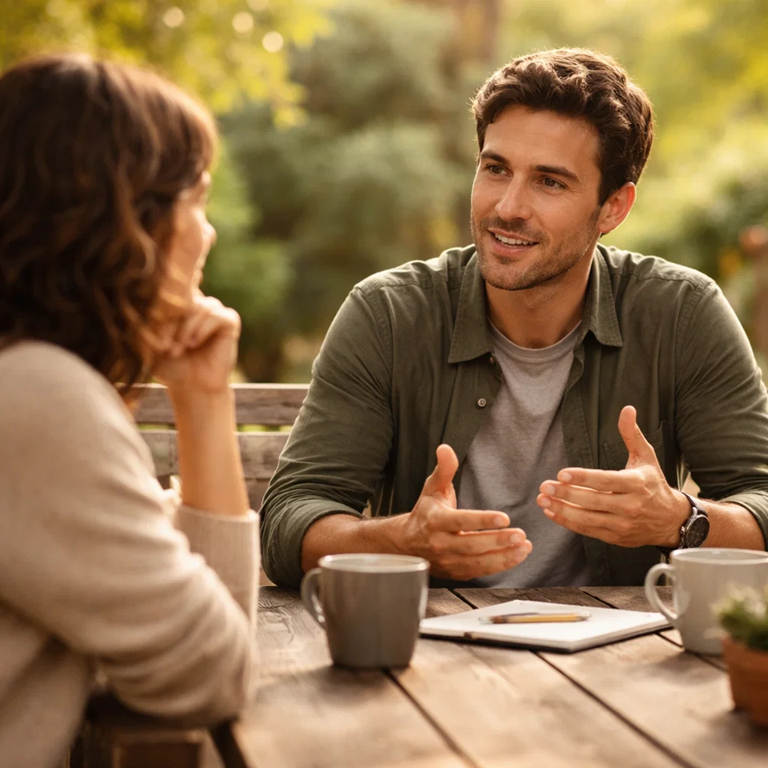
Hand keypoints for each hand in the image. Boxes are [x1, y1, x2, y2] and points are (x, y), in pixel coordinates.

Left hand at [153, 293, 240, 394]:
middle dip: (173, 319)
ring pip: (201, 305)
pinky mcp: (230, 321)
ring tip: (181, 346)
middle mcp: (198, 303)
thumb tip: (142, 300)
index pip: (171, 287)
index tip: (157, 331)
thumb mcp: (151, 342)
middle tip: (166, 344)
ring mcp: (214, 311)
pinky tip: (194, 343)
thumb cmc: (170, 366)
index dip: (162, 304)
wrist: (192, 387)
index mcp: (179, 303)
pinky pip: (216, 315)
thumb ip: (147, 321)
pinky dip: (203, 329)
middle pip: (185, 295)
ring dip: (188, 327)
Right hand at [396, 444, 531, 579]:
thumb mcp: (432, 488)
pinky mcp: (456, 573)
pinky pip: (480, 571)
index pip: (460, 521)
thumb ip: (444, 469)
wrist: (408, 544)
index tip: (504, 517)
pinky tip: (517, 556)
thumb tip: (445, 448)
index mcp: (435, 521)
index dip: (482, 521)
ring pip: (478, 563)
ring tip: (524, 547)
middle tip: (520, 535)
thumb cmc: (426, 513)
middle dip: (498, 541)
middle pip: (471, 545)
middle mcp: (440, 543)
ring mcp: (448, 561)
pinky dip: (500, 566)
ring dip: (504, 557)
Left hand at [536, 405, 688, 546]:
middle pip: (593, 501)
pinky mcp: (615, 537)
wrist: (671, 520)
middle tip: (545, 485)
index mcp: (636, 484)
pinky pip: (588, 530)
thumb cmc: (653, 484)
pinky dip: (568, 522)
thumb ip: (632, 434)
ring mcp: (622, 524)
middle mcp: (630, 506)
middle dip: (566, 494)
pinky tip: (552, 512)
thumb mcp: (646, 457)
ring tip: (542, 499)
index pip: (606, 480)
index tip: (562, 473)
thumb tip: (627, 409)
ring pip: (588, 518)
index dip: (583, 478)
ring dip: (562, 509)